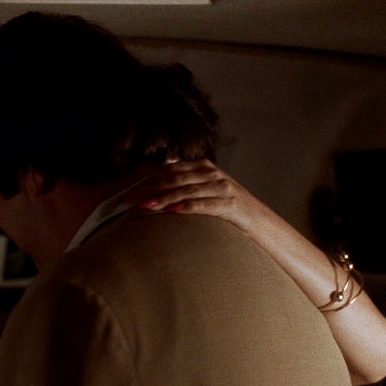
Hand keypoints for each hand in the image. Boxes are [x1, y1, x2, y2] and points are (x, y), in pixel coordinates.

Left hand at [126, 159, 268, 234]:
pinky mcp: (230, 204)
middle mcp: (211, 173)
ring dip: (163, 199)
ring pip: (186, 191)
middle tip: (129, 201)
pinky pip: (204, 205)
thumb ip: (186, 177)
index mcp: (203, 166)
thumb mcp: (206, 186)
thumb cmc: (226, 205)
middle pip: (174, 179)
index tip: (127, 191)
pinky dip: (187, 207)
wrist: (258, 219)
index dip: (146, 180)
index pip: (169, 171)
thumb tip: (164, 165)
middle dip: (149, 190)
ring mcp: (222, 187)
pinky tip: (173, 211)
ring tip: (145, 206)